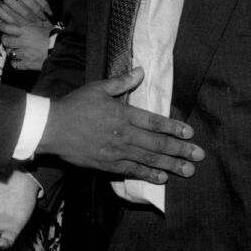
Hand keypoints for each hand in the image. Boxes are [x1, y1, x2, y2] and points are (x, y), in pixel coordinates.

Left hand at [0, 21, 52, 70]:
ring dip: (11, 51)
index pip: (6, 27)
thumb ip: (29, 24)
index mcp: (25, 30)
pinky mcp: (27, 64)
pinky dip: (15, 62)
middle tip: (7, 39)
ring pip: (9, 53)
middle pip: (5, 41)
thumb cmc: (52, 36)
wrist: (61, 49)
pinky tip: (18, 60)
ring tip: (14, 50)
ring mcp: (24, 54)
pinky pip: (15, 64)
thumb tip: (21, 21)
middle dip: (5, 40)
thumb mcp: (41, 26)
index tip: (1, 27)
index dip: (2, 27)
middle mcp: (22, 42)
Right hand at [37, 67, 204, 181]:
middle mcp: (123, 134)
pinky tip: (161, 179)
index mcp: (122, 114)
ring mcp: (116, 152)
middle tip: (198, 156)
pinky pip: (132, 171)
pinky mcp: (107, 165)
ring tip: (187, 171)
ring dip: (170, 166)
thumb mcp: (97, 88)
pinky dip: (148, 176)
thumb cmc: (75, 105)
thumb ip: (121, 82)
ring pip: (148, 160)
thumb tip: (140, 71)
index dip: (173, 127)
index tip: (189, 132)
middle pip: (157, 144)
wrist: (52, 128)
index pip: (154, 122)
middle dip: (180, 150)